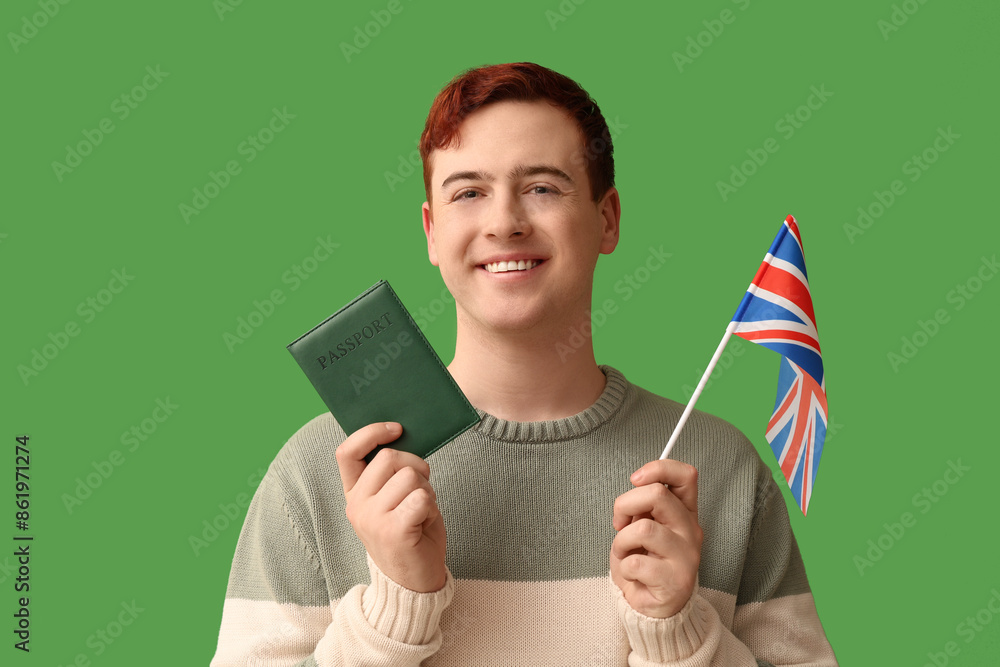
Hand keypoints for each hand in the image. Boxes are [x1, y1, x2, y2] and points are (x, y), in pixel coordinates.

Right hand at [336, 422, 446, 592]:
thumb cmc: (411, 535)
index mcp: (354, 495)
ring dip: (427, 489)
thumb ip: (392, 474)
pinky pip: (421, 497)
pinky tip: (425, 522)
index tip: (396, 429)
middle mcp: (357, 506)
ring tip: (422, 512)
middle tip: (421, 490)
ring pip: (410, 475)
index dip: (371, 432)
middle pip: (390, 457)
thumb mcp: (393, 501)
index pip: (347, 452)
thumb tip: (404, 437)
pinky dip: (431, 505)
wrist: (415, 583)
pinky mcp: (393, 531)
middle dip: (416, 466)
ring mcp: (372, 519)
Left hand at [610, 460, 702, 617]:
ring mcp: (687, 556)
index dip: (658, 468)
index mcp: (684, 513)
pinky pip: (636, 562)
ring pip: (642, 529)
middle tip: (619, 523)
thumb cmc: (645, 562)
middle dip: (625, 504)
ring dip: (621, 542)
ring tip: (625, 554)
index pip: (686, 475)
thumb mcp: (643, 526)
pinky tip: (633, 575)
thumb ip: (644, 506)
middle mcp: (691, 531)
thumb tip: (637, 484)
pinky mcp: (675, 581)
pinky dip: (624, 568)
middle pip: (658, 494)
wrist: (653, 607)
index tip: (635, 479)